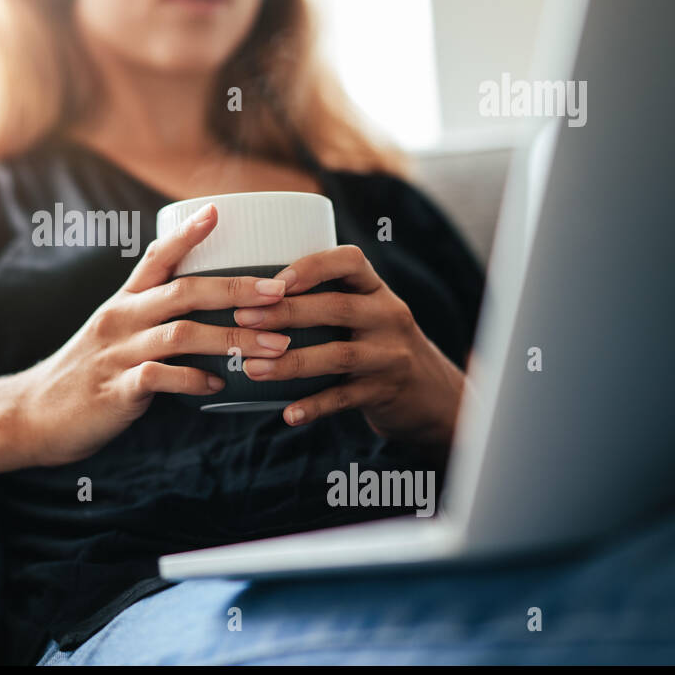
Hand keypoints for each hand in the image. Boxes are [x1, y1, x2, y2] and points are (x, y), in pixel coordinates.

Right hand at [15, 202, 294, 467]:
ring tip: (273, 346)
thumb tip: (204, 313)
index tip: (217, 210)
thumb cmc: (84, 376)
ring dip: (232, 339)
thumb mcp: (111, 334)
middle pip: (183, 292)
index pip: (154, 257)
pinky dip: (196, 380)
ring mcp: (117, 354)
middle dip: (236, 290)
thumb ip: (149, 320)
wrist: (33, 416)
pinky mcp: (116, 389)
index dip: (186, 234)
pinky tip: (220, 385)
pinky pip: (162, 378)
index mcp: (121, 303)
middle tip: (278, 292)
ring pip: (182, 335)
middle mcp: (120, 320)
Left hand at [231, 244, 465, 443]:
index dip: (312, 266)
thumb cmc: (376, 344)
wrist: (432, 394)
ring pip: (338, 355)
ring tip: (252, 368)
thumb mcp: (365, 313)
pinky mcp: (385, 391)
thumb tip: (249, 296)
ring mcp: (389, 355)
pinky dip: (315, 406)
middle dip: (286, 312)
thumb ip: (325, 300)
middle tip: (243, 319)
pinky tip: (288, 413)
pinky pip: (345, 398)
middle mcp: (388, 316)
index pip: (351, 261)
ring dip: (291, 362)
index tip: (275, 280)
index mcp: (376, 290)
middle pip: (336, 307)